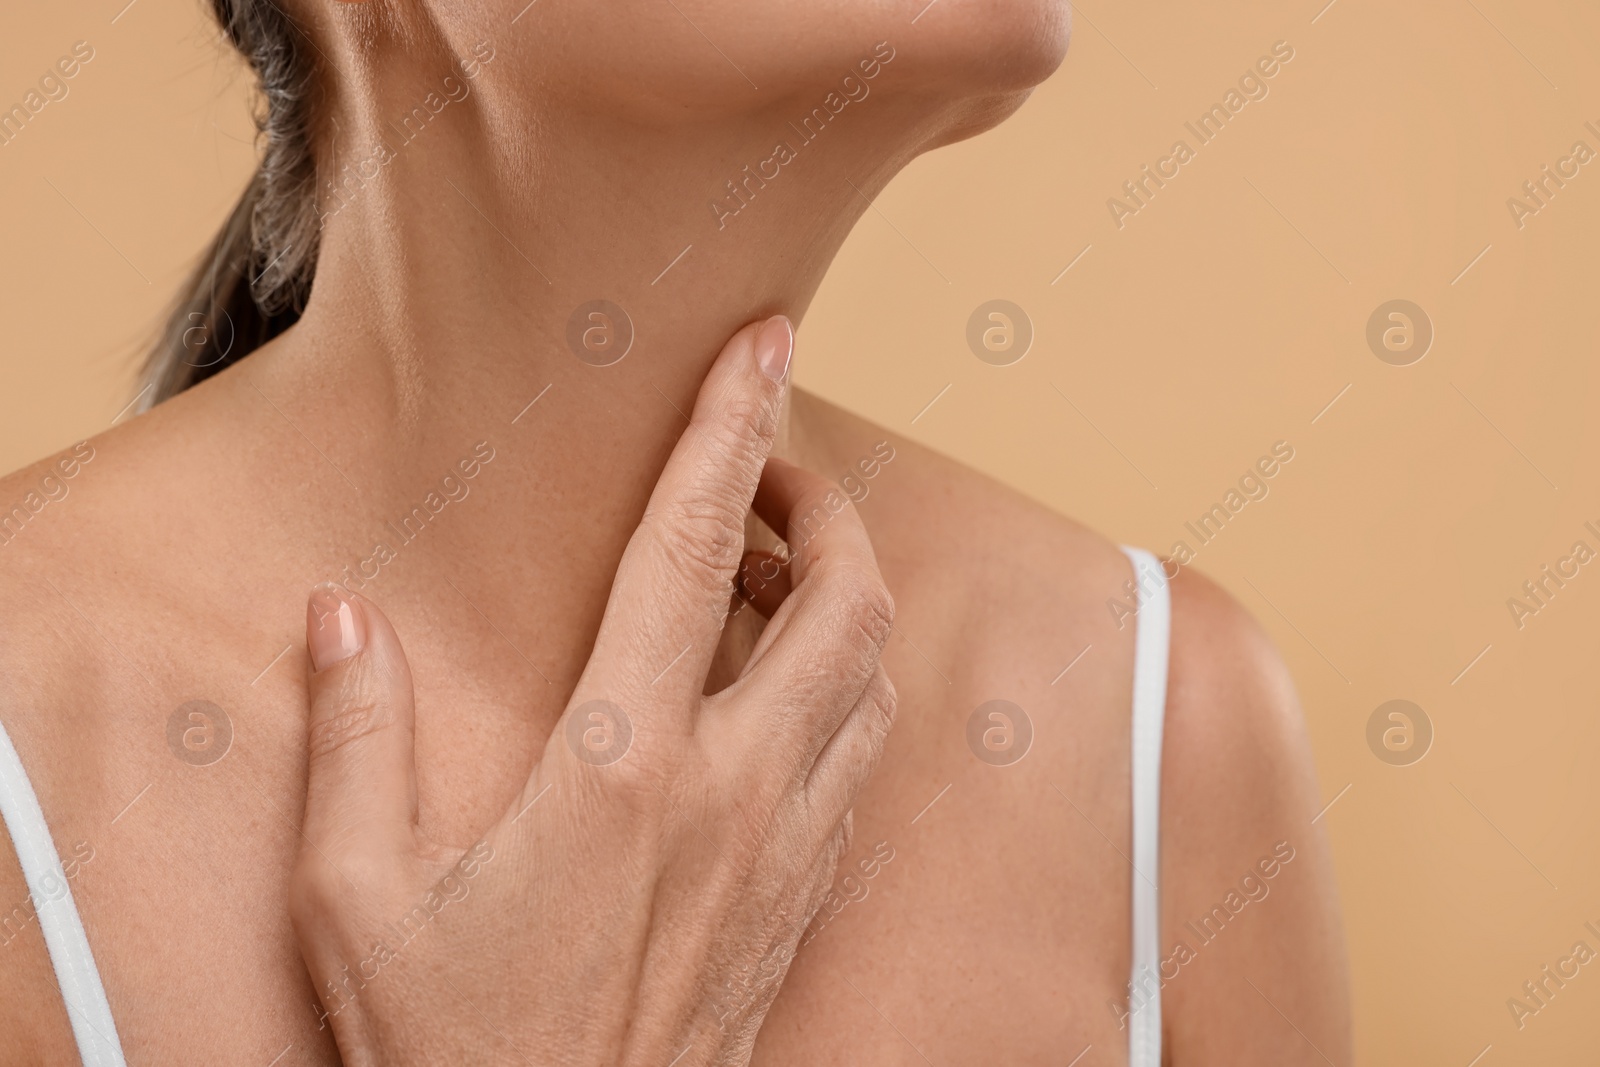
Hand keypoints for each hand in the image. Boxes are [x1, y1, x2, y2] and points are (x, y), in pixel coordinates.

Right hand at [288, 316, 897, 1065]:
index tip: (762, 347)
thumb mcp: (357, 900)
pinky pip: (859, 762)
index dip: (730, 431)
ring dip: (844, 598)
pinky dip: (841, 689)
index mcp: (623, 770)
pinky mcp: (802, 902)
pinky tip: (775, 689)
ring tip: (766, 571)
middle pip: (849, 603)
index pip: (692, 553)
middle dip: (828, 506)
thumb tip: (343, 617)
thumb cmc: (453, 1051)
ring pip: (873, 680)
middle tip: (770, 471)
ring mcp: (786, 851)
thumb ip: (355, 739)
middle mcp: (735, 794)